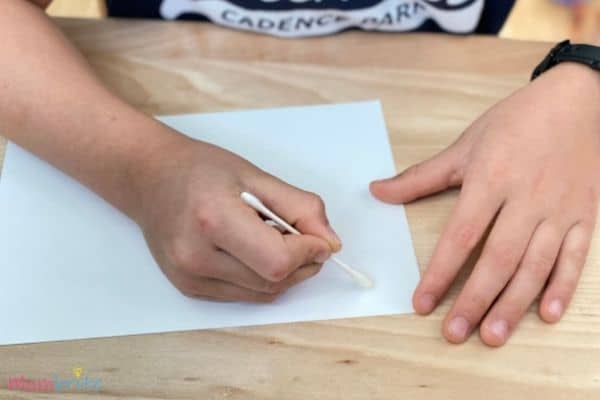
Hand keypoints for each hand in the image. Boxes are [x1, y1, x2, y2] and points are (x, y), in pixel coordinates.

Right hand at [131, 135, 340, 301]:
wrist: (149, 178)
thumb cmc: (200, 169)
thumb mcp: (257, 176)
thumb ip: (300, 208)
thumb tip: (329, 242)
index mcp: (213, 220)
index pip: (278, 260)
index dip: (308, 252)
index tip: (320, 238)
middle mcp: (196, 256)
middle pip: (273, 282)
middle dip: (302, 263)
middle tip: (304, 238)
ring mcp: (189, 277)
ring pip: (263, 294)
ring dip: (285, 273)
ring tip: (273, 239)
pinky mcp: (189, 288)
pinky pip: (245, 295)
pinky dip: (262, 278)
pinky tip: (253, 250)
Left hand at [371, 63, 599, 345]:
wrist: (577, 100)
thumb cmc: (515, 122)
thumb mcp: (464, 145)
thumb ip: (420, 176)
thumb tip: (377, 190)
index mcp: (491, 180)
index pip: (460, 237)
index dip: (440, 273)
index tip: (422, 303)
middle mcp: (526, 199)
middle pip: (498, 259)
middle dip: (474, 300)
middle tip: (454, 333)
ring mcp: (560, 210)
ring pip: (535, 265)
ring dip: (513, 304)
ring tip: (492, 335)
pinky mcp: (586, 215)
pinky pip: (576, 257)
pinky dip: (563, 287)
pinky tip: (547, 314)